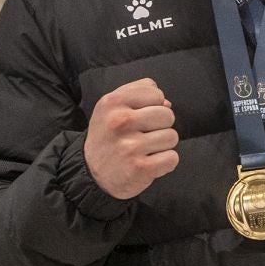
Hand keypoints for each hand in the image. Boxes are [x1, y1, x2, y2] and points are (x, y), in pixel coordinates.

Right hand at [84, 78, 178, 198]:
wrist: (92, 172)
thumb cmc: (108, 136)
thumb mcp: (112, 107)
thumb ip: (139, 94)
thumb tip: (167, 104)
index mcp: (113, 102)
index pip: (156, 94)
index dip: (153, 105)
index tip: (140, 117)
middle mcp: (120, 121)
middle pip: (167, 115)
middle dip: (160, 126)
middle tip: (142, 135)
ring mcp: (130, 146)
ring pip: (171, 136)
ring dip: (162, 145)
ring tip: (144, 149)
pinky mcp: (140, 167)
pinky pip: (172, 158)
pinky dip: (165, 162)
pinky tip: (149, 162)